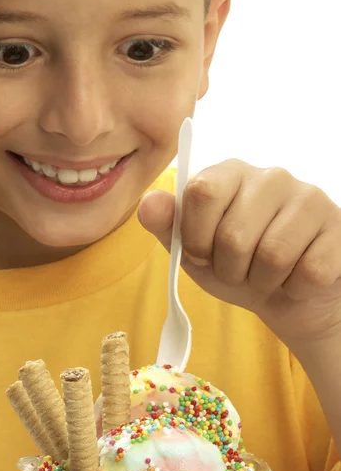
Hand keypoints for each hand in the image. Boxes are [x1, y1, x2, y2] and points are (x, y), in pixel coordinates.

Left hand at [139, 159, 340, 349]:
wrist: (287, 297)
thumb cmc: (237, 268)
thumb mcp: (194, 253)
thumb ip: (169, 228)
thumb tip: (148, 202)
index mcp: (229, 174)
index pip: (201, 193)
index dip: (196, 236)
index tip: (201, 253)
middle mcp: (270, 176)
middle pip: (234, 234)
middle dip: (230, 269)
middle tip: (239, 270)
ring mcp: (309, 198)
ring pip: (273, 256)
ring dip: (262, 282)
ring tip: (266, 275)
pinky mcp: (338, 226)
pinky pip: (308, 271)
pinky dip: (294, 288)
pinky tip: (295, 277)